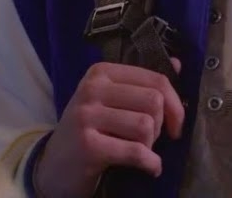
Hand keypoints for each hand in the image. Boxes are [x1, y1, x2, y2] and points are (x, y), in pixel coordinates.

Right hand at [33, 60, 183, 197]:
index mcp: (102, 72)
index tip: (175, 124)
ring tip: (141, 151)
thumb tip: (177, 64)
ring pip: (146, 125)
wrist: (54, 167)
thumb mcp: (111, 101)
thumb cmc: (89, 131)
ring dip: (151, 145)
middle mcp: (92, 89)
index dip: (175, 104)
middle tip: (150, 140)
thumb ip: (142, 83)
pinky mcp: (88, 145)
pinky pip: (136, 151)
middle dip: (160, 125)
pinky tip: (150, 167)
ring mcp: (87, 116)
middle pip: (153, 101)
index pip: (155, 79)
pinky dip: (151, 163)